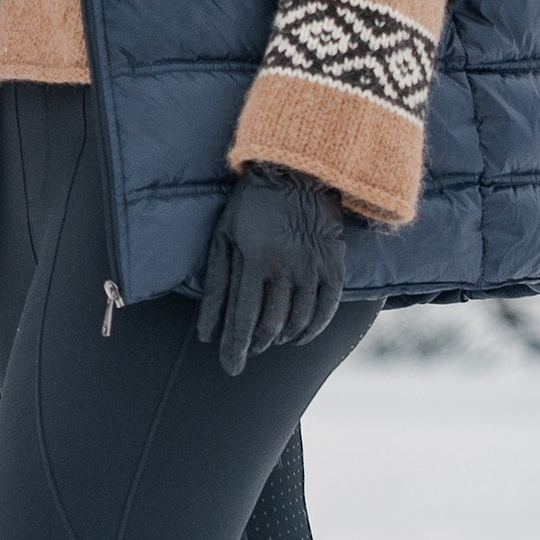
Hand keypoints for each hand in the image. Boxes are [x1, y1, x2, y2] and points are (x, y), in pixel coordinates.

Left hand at [196, 164, 345, 378]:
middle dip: (256, 344)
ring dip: (282, 338)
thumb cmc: (252, 205)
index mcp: (254, 259)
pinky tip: (299, 335)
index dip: (235, 347)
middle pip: (271, 325)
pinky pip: (326, 309)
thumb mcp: (224, 236)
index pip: (243, 318)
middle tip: (248, 351)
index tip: (230, 367)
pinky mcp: (334, 265)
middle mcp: (286, 268)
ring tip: (270, 340)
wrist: (297, 171)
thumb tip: (205, 331)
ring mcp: (313, 267)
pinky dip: (313, 329)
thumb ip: (217, 284)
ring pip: (298, 321)